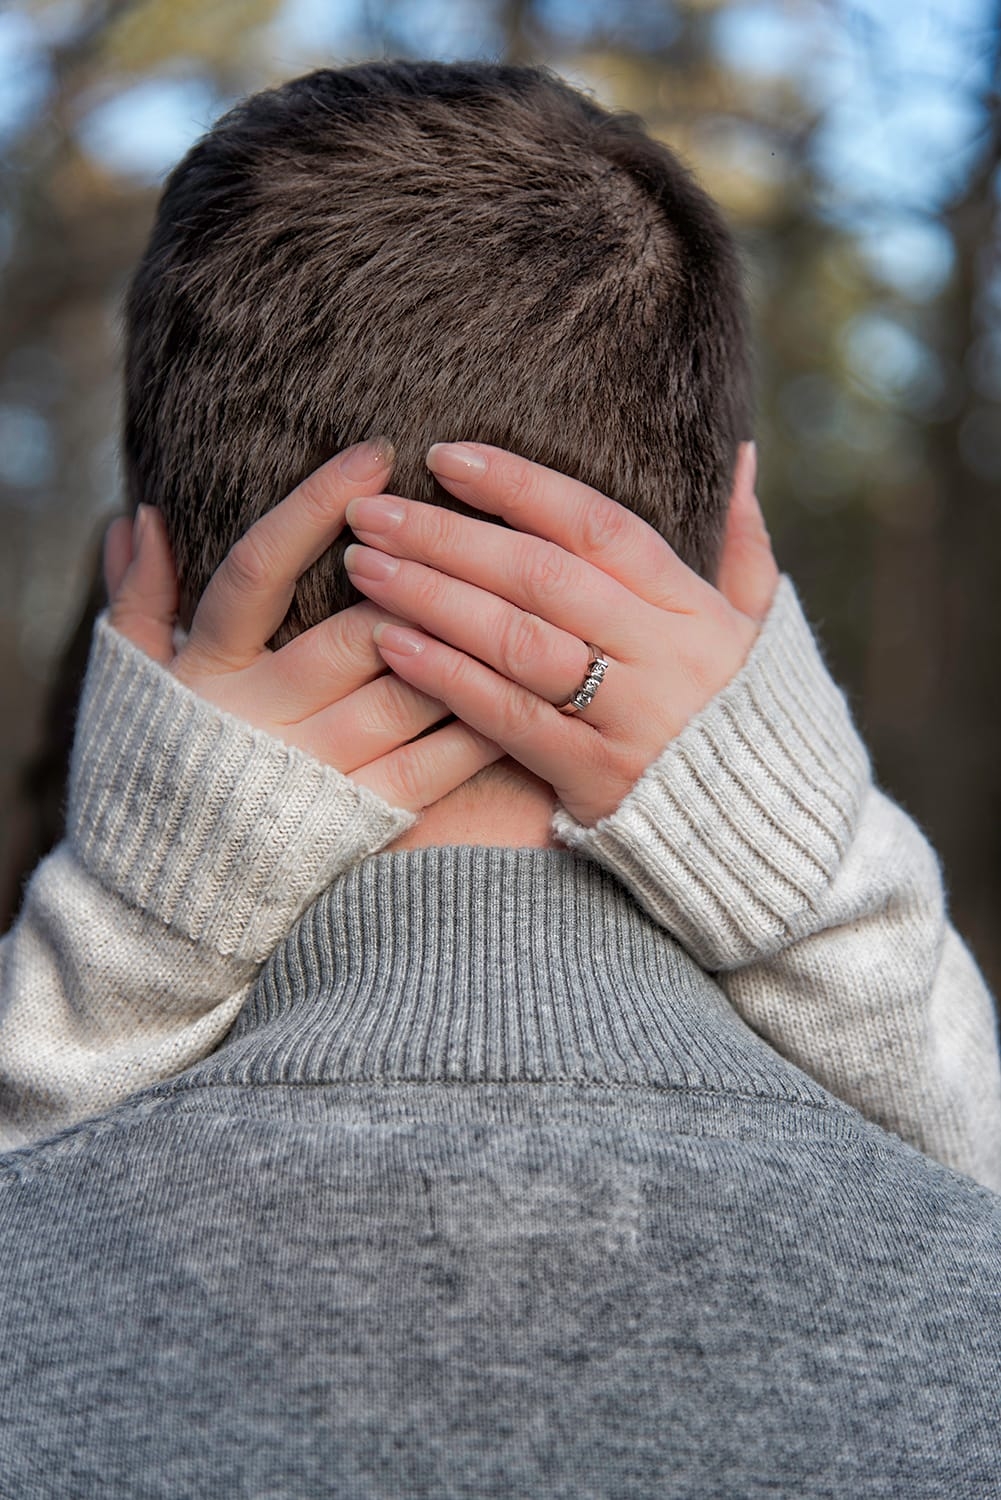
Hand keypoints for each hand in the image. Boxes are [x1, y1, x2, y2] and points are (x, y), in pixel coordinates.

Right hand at [102, 440, 504, 810]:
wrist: (170, 896)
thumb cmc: (154, 772)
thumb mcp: (130, 683)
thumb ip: (137, 600)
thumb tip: (140, 515)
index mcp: (210, 671)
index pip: (262, 570)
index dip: (317, 506)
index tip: (376, 455)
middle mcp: (267, 717)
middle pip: (359, 630)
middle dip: (423, 575)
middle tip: (479, 524)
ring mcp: (320, 770)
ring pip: (410, 689)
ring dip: (467, 639)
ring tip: (521, 588)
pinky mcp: (363, 817)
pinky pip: (435, 762)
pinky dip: (479, 721)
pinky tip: (519, 683)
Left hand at [342, 440, 778, 826]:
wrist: (769, 832)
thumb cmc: (751, 715)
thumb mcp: (761, 625)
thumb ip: (742, 540)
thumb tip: (736, 452)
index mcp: (694, 607)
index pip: (598, 526)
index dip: (520, 485)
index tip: (446, 456)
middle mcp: (662, 654)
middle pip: (542, 577)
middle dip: (450, 535)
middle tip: (372, 509)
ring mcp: (628, 718)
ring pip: (519, 642)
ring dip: (433, 597)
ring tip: (364, 564)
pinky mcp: (594, 777)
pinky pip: (508, 720)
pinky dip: (447, 678)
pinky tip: (390, 643)